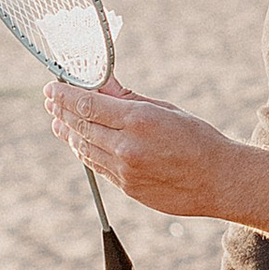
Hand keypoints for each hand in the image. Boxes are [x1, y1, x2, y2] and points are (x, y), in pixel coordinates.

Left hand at [45, 79, 245, 218]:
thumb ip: (127, 98)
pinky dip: (85, 152)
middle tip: (49, 101)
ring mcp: (124, 171)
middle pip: (80, 126)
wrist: (219, 181)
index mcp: (137, 120)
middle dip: (61, 111)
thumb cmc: (198, 139)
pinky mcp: (127, 188)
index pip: (87, 104)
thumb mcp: (165, 109)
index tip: (51, 87)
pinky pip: (98, 166)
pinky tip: (80, 143)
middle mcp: (126, 147)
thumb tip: (101, 81)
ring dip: (68, 133)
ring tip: (58, 121)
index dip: (64, 95)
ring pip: (84, 149)